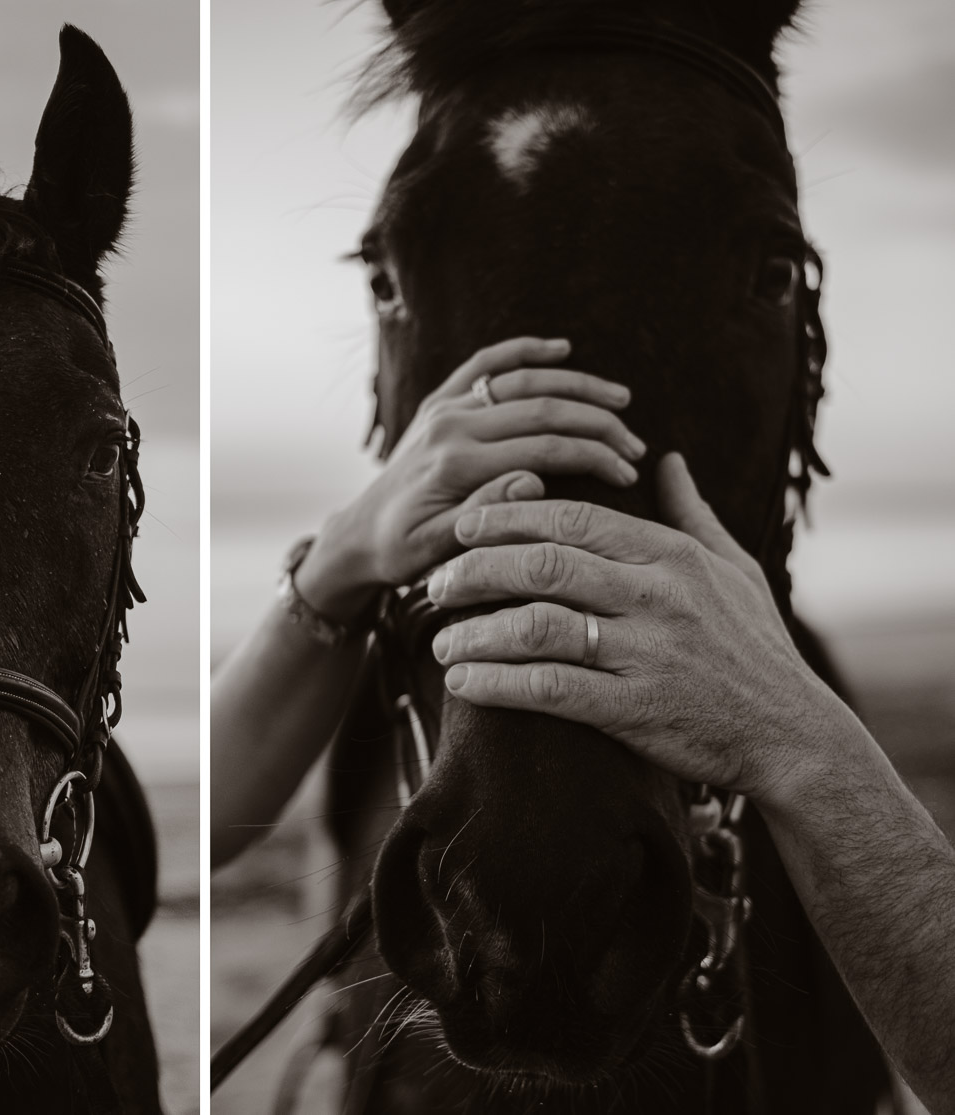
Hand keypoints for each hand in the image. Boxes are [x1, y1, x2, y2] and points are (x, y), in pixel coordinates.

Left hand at [296, 337, 645, 619]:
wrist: (359, 535)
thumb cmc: (401, 552)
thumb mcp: (439, 549)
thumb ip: (485, 515)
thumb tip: (533, 483)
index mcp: (456, 464)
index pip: (543, 448)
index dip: (593, 456)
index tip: (628, 472)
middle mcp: (451, 426)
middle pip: (541, 408)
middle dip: (598, 422)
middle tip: (635, 444)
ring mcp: (445, 408)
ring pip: (521, 379)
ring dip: (576, 385)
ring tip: (621, 400)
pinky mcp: (440, 402)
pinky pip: (485, 364)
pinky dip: (523, 351)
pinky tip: (562, 348)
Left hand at [427, 453, 841, 801]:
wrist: (794, 736)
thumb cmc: (756, 649)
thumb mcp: (735, 569)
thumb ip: (692, 514)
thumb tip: (667, 460)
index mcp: (672, 555)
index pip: (572, 519)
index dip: (508, 518)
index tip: (464, 527)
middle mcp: (658, 596)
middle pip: (543, 565)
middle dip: (476, 570)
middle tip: (437, 583)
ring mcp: (648, 652)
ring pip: (537, 626)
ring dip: (475, 631)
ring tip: (440, 639)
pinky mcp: (637, 708)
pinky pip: (551, 688)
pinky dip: (498, 683)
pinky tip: (464, 683)